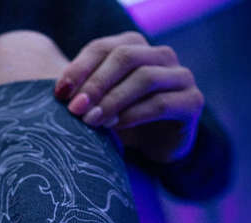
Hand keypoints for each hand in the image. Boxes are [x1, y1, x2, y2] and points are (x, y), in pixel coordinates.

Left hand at [55, 32, 204, 163]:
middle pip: (125, 57)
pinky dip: (134, 115)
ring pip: (144, 78)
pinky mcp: (192, 101)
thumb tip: (58, 93)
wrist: (158, 147)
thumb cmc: (124, 121)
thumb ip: (84, 94)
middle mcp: (160, 55)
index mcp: (135, 47)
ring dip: (113, 100)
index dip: (80, 67)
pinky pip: (161, 103)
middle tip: (75, 109)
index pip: (103, 47)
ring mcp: (180, 76)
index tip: (60, 93)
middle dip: (96, 83)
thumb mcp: (100, 105)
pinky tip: (115, 128)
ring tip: (92, 121)